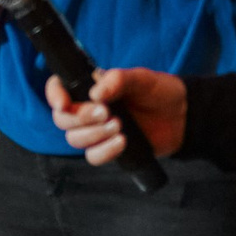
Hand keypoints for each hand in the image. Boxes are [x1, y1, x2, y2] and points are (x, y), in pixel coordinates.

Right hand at [47, 66, 185, 161]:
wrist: (182, 116)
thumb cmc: (158, 91)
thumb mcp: (140, 78)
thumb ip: (118, 80)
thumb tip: (96, 93)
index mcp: (89, 87)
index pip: (58, 89)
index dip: (54, 95)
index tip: (63, 103)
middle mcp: (87, 109)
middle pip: (62, 119)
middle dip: (80, 118)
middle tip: (106, 113)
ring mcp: (96, 131)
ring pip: (75, 139)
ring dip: (94, 135)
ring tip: (120, 126)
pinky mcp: (109, 149)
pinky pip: (94, 156)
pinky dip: (105, 151)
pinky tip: (123, 142)